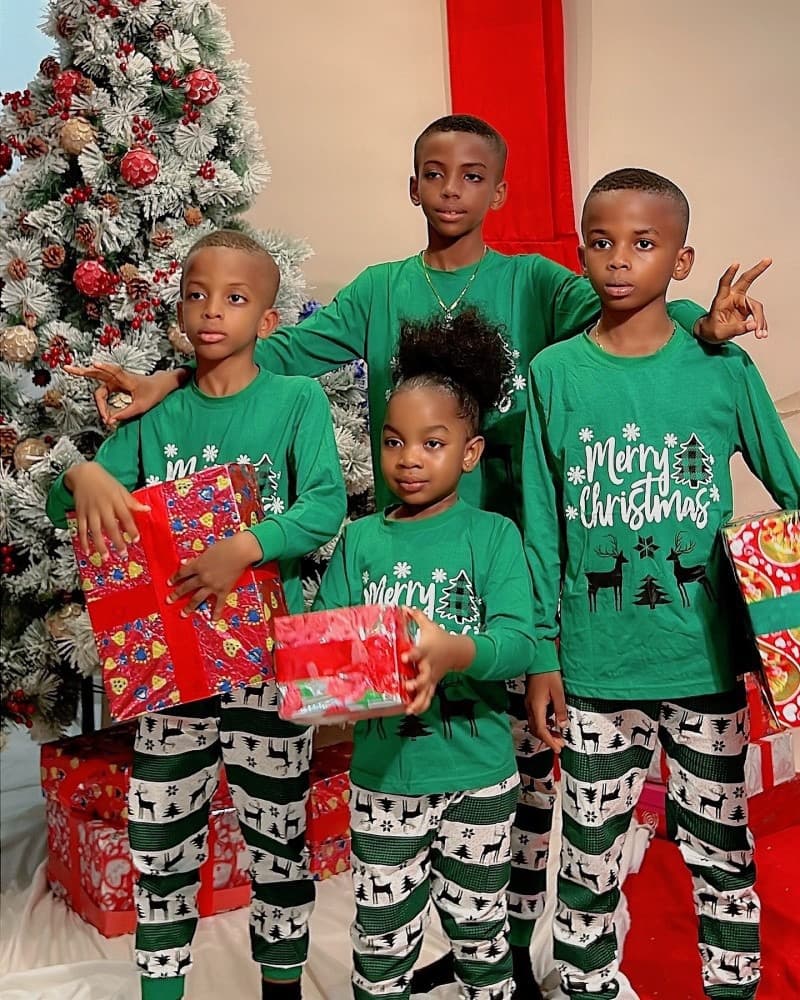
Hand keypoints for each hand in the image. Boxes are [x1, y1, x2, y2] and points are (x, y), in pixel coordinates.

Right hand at [63, 362, 187, 426]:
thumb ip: (125, 414)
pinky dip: (98, 397)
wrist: (162, 386)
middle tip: (67, 368)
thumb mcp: (142, 407)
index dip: (103, 367)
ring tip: (73, 379)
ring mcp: (116, 381)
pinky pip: (103, 391)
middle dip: (82, 371)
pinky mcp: (116, 386)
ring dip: (89, 389)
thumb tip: (110, 421)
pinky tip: (94, 403)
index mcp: (126, 378)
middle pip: (98, 374)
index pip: (112, 371)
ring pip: (99, 385)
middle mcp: (119, 378)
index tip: (94, 364)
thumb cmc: (154, 393)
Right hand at [65, 463, 149, 559]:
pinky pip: (81, 529)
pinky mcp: (80, 514)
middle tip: (123, 553)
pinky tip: (87, 551)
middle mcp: (103, 507)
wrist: (83, 473)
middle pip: (110, 526)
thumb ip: (132, 502)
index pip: (125, 517)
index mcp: (115, 501)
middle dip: (117, 541)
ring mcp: (90, 511)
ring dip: (100, 545)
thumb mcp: (121, 489)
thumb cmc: (104, 481)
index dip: (131, 529)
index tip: (135, 539)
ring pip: (95, 530)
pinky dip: (83, 541)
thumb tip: (147, 509)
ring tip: (105, 557)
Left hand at [167, 531, 262, 619]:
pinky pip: (218, 603)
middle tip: (169, 600)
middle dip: (177, 594)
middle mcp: (202, 577)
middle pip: (186, 587)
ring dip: (189, 607)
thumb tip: (185, 563)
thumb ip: (196, 559)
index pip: (182, 573)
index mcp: (197, 565)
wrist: (240, 551)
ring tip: (183, 614)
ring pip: (198, 598)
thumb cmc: (224, 547)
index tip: (169, 583)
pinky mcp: (223, 590)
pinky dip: (216, 612)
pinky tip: (213, 620)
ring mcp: (212, 585)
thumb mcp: (207, 551)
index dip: (175, 578)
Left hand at [401, 607, 475, 715]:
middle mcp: (429, 666)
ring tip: (409, 709)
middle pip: (424, 676)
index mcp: (426, 651)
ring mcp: (432, 677)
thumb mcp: (429, 625)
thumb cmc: (440, 638)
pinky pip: (428, 697)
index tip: (404, 657)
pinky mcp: (433, 684)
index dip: (411, 654)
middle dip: (417, 682)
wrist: (458, 651)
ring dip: (418, 700)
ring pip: (426, 691)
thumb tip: (404, 607)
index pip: (418, 652)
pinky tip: (413, 712)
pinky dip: (421, 705)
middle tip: (408, 687)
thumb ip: (417, 617)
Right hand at [525, 671, 567, 753]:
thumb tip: (561, 725)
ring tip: (557, 736)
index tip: (558, 748)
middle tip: (560, 745)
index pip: (541, 730)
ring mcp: (529, 703)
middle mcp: (530, 707)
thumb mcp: (558, 692)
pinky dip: (543, 724)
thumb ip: (560, 710)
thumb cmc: (548, 673)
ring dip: (545, 732)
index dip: (549, 741)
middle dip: (547, 739)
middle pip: (536, 730)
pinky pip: (535, 717)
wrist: (537, 659)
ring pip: (535, 724)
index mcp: (536, 707)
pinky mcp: (531, 700)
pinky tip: (552, 723)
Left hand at [696, 259, 771, 342]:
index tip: (735, 264)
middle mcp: (732, 297)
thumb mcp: (720, 333)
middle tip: (768, 260)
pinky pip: (758, 315)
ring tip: (759, 334)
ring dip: (760, 321)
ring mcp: (741, 302)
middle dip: (757, 270)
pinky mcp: (747, 309)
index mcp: (721, 300)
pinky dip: (760, 324)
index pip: (724, 284)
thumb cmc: (711, 330)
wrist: (711, 334)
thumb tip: (753, 325)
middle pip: (746, 281)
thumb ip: (737, 329)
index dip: (729, 274)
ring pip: (756, 307)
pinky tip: (760, 332)